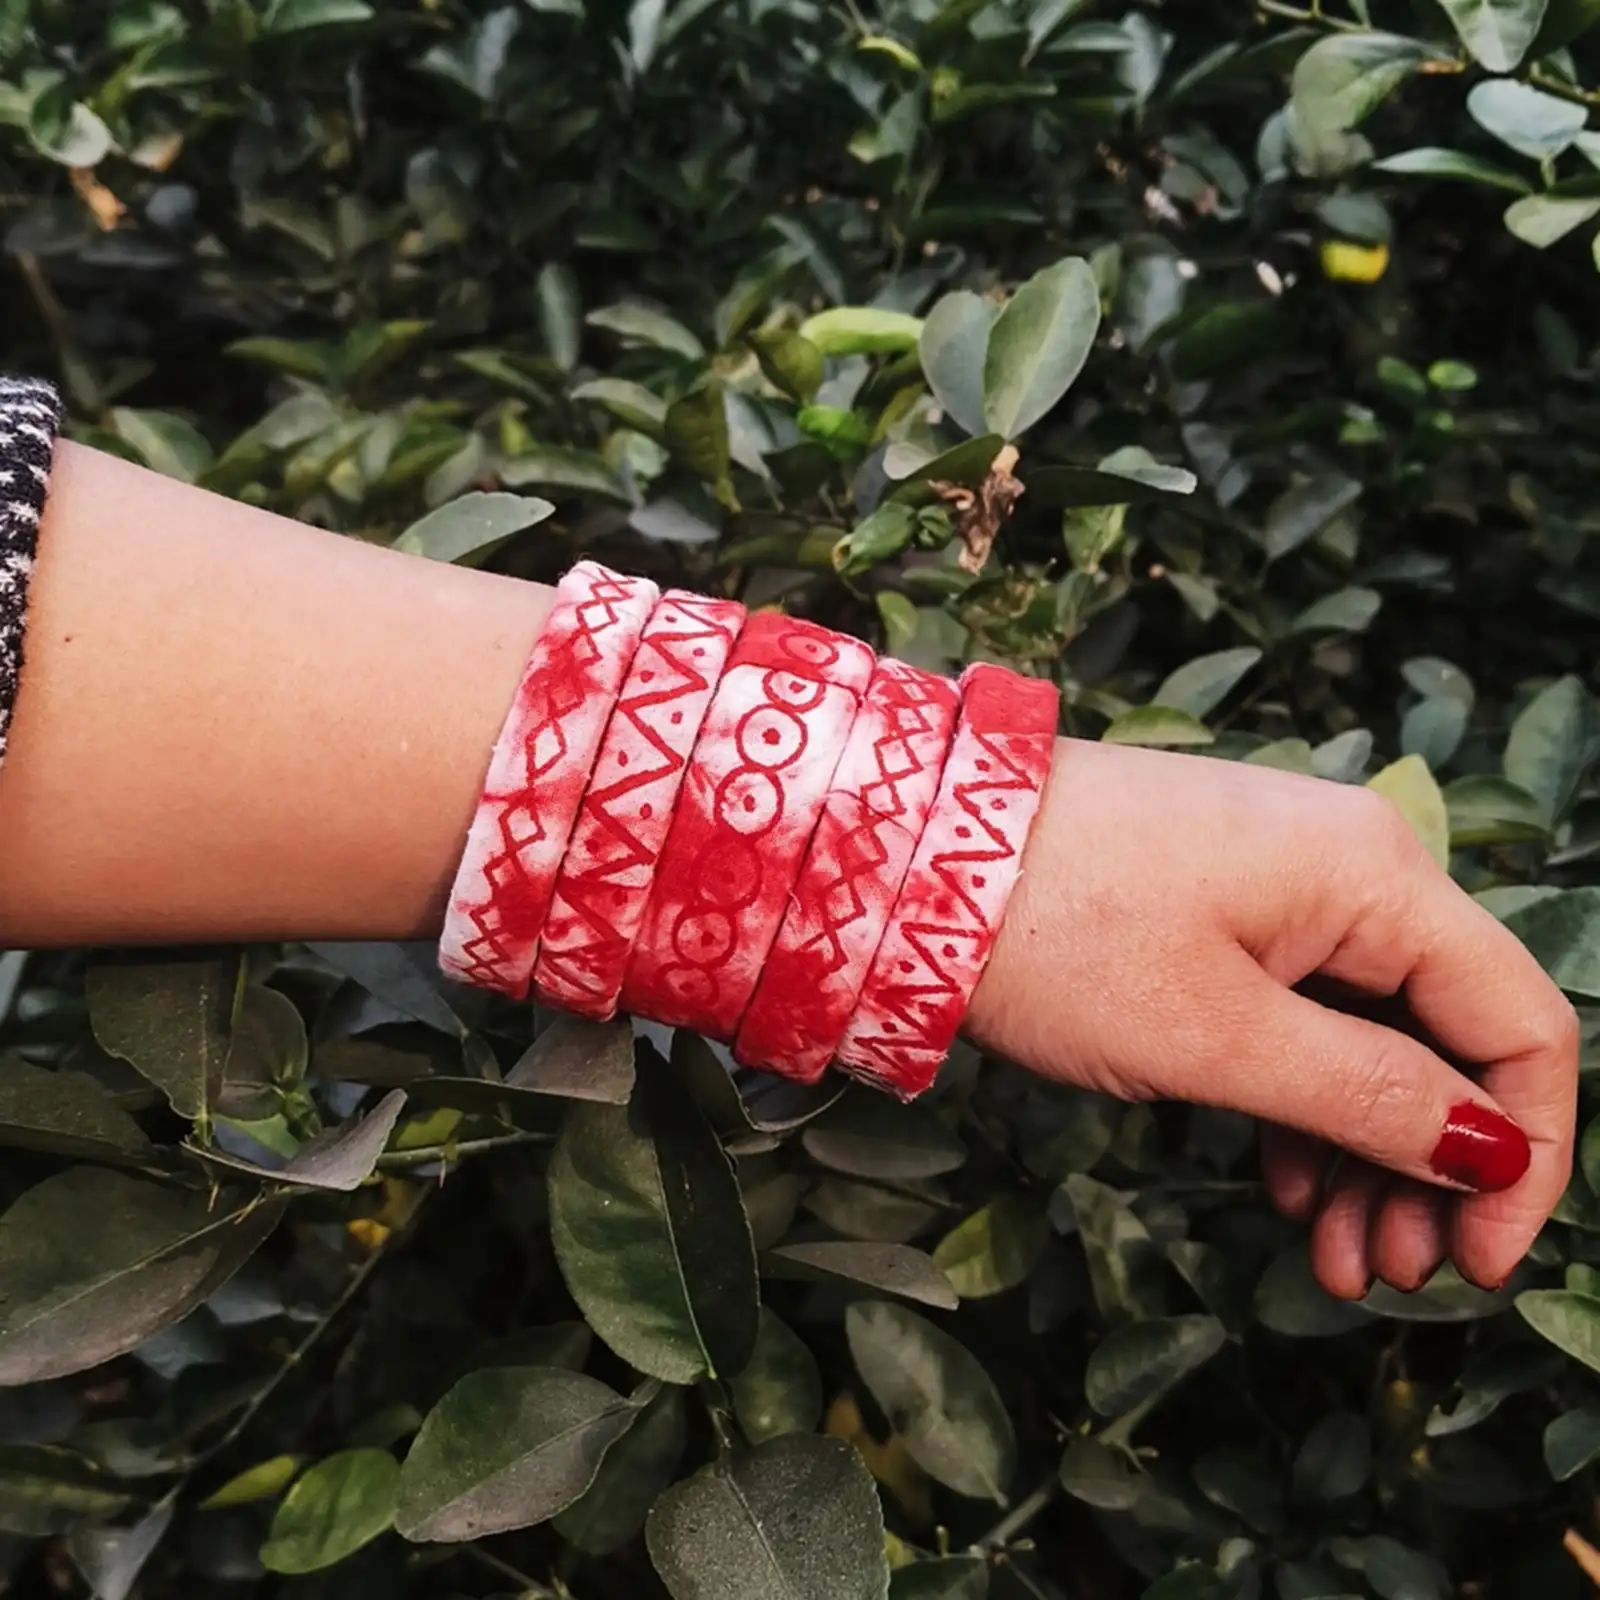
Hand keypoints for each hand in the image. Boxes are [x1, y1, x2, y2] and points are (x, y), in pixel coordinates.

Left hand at [967, 739, 1577, 1299]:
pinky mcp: (1218, 913)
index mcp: (1374, 876)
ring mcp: (1277, 889)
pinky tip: (1285, 1187)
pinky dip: (1300, 1106)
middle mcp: (1346, 869)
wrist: (915, 856)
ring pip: (1367, 1038)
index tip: (1482, 1261)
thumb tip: (1492, 1151)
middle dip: (1429, 1168)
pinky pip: (1297, 1018)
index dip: (1524, 1153)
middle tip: (1392, 1276)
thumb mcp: (1218, 1036)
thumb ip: (1367, 1095)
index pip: (1520, 1020)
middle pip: (1443, 1036)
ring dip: (1364, 1154)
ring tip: (1335, 1260)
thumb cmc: (1058, 934)